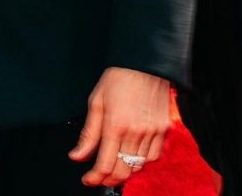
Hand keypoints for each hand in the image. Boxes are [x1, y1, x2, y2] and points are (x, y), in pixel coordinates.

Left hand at [68, 67, 170, 186]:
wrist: (144, 62)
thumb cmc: (118, 78)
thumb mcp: (96, 101)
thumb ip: (88, 133)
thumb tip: (76, 156)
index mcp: (115, 124)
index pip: (104, 164)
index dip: (94, 177)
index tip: (88, 179)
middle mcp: (135, 132)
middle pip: (123, 171)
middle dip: (109, 179)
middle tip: (100, 176)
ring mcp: (152, 132)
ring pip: (138, 167)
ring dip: (125, 170)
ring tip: (115, 164)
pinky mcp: (164, 129)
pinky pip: (154, 157)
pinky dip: (143, 161)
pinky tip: (134, 154)